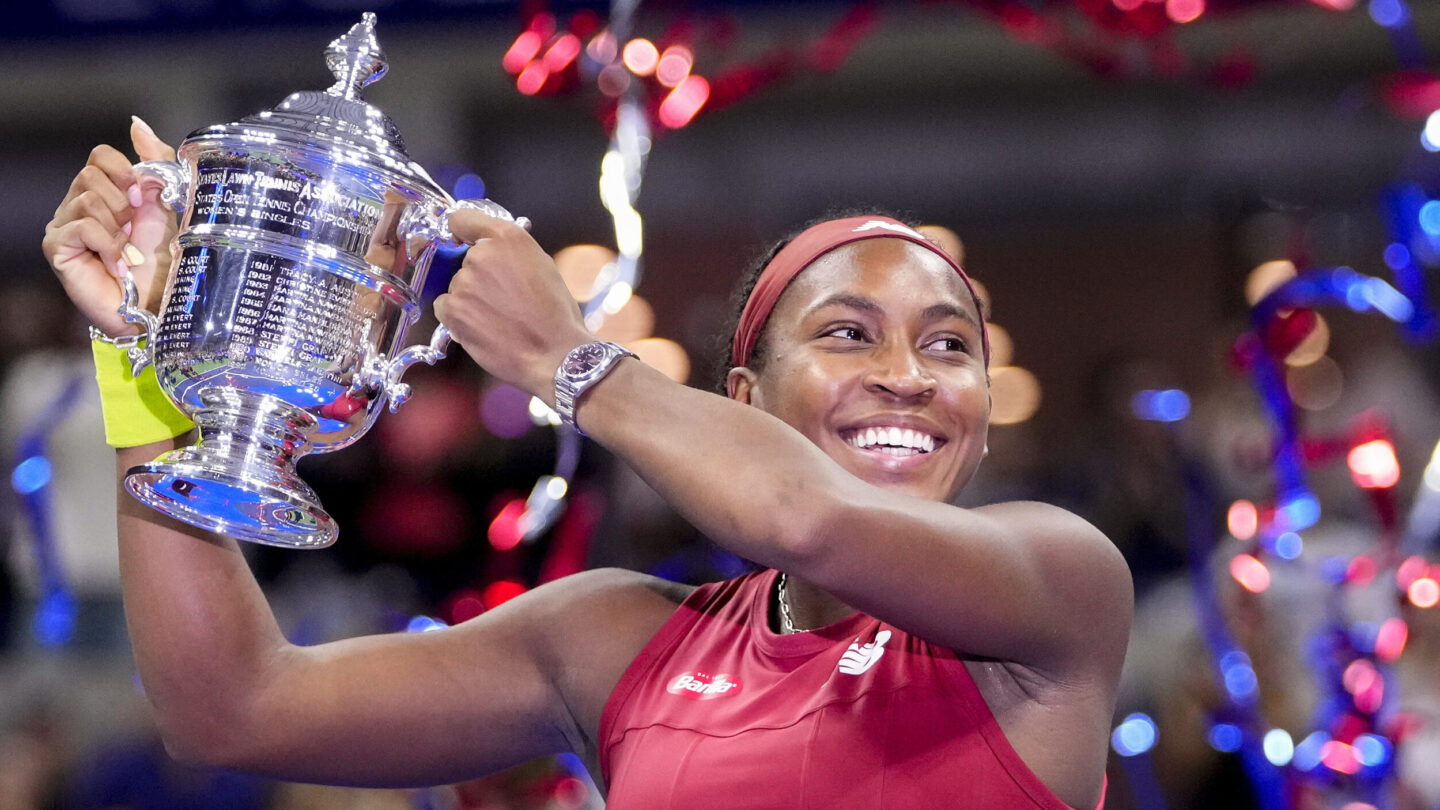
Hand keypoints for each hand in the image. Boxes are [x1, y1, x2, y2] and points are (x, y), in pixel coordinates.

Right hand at [42, 116, 177, 336]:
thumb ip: (156, 162)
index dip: (125, 171)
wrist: (160, 302)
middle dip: (124, 202)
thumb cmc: (164, 260)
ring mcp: (64, 225)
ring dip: (117, 225)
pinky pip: (81, 225)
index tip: (144, 197)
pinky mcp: (57, 248)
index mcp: (105, 191)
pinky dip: (107, 242)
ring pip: (86, 198)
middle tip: (136, 229)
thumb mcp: (168, 203)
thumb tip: (136, 124)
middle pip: (91, 174)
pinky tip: (116, 260)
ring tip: (127, 249)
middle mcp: (79, 204)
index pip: (100, 154)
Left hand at [434, 210, 592, 400]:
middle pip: (464, 260)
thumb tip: (495, 253)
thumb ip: (513, 252)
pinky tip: (483, 327)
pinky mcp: (453, 309)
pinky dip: (458, 317)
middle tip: (503, 298)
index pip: (462, 219)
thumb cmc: (556, 315)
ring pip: (457, 286)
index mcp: (508, 237)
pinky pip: (445, 307)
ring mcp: (464, 282)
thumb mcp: (543, 266)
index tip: (462, 240)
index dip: (462, 231)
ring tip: (499, 318)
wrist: (555, 353)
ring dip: (471, 299)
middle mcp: (481, 254)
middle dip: (478, 276)